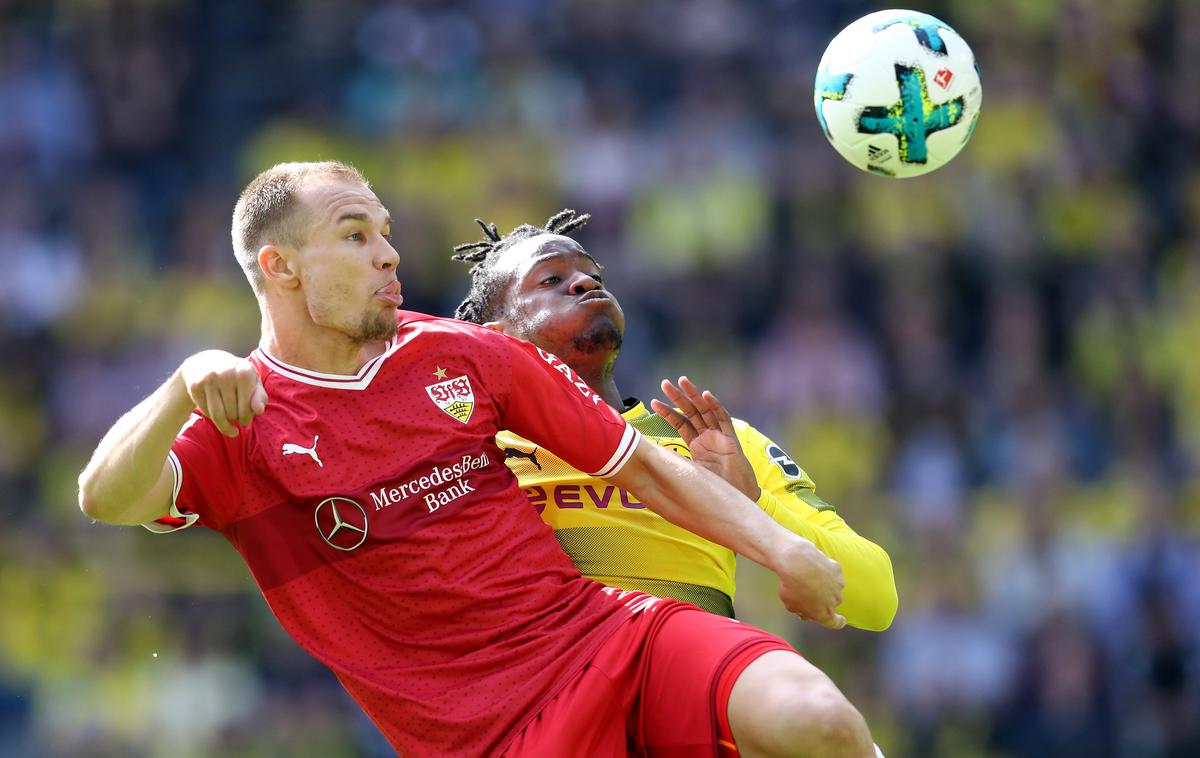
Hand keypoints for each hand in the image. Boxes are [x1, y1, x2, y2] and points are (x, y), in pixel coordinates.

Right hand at [180, 350, 267, 436]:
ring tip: (227, 420)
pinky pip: (206, 412)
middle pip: (232, 414)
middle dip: (234, 419)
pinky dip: (211, 416)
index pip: (246, 410)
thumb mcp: (252, 383)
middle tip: (235, 414)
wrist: (206, 362)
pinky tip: (215, 408)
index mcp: (245, 372)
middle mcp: (226, 374)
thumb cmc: (236, 377)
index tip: (245, 418)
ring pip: (217, 416)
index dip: (246, 419)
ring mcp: (209, 379)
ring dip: (223, 423)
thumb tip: (259, 410)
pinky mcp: (195, 386)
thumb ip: (260, 397)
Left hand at [650, 376, 759, 500]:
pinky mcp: (731, 440)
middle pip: (690, 412)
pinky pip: (723, 420)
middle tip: (665, 383)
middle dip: (678, 397)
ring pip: (705, 410)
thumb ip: (678, 464)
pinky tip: (707, 395)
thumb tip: (653, 462)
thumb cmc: (716, 487)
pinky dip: (716, 406)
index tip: (653, 402)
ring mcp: (719, 436)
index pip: (680, 423)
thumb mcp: (691, 473)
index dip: (667, 412)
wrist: (737, 498)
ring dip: (694, 395)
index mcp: (696, 443)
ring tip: (682, 381)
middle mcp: (707, 436)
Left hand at [774, 537, 846, 629]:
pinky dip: (825, 570)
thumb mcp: (790, 605)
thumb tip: (805, 610)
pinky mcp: (837, 570)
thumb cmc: (791, 585)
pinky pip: (832, 572)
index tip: (841, 620)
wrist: (796, 563)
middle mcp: (835, 601)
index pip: (835, 622)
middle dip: (823, 599)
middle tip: (808, 591)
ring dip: (824, 584)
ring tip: (808, 576)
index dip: (838, 621)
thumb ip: (801, 610)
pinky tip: (813, 566)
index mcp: (824, 614)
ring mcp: (838, 585)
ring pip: (832, 586)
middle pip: (831, 602)